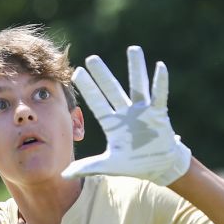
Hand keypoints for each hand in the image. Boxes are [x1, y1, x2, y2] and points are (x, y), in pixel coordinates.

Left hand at [62, 45, 191, 185]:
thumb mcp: (109, 165)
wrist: (159, 167)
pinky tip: (160, 66)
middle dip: (102, 75)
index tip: (77, 72)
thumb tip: (64, 174)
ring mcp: (142, 111)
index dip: (88, 88)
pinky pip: (159, 95)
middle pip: (112, 90)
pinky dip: (160, 82)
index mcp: (112, 123)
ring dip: (136, 68)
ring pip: (137, 86)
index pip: (97, 102)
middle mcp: (125, 113)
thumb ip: (88, 167)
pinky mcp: (159, 114)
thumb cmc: (134, 164)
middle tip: (92, 58)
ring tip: (133, 48)